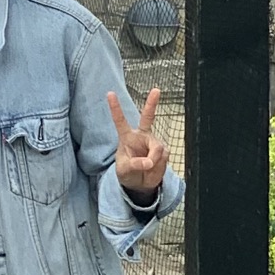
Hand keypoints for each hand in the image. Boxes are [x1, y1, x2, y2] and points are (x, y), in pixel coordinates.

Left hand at [107, 86, 167, 202]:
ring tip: (148, 167)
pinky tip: (154, 168)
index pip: (120, 121)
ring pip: (157, 148)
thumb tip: (149, 162)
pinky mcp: (163, 152)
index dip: (115, 108)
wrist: (139, 184)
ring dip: (154, 159)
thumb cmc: (127, 173)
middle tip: (156, 90)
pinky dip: (159, 165)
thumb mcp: (124, 170)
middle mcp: (141, 136)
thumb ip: (135, 165)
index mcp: (127, 137)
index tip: (110, 93)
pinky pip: (164, 157)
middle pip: (148, 117)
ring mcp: (153, 143)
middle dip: (152, 104)